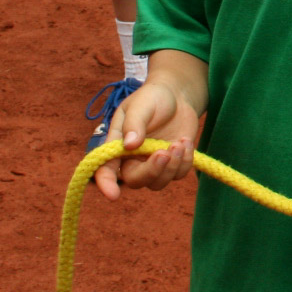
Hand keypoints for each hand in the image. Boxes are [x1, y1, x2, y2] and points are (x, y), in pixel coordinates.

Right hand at [94, 81, 198, 199]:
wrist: (177, 95)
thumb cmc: (152, 97)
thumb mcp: (141, 105)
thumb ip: (134, 123)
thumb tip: (130, 145)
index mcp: (117, 146)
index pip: (105, 169)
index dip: (106, 184)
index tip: (114, 196)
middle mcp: (133, 159)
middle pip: (136, 181)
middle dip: (151, 171)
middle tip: (164, 152)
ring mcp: (154, 164)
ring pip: (159, 182)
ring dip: (171, 166)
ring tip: (179, 143)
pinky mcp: (173, 163)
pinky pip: (179, 175)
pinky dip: (185, 161)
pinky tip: (186, 142)